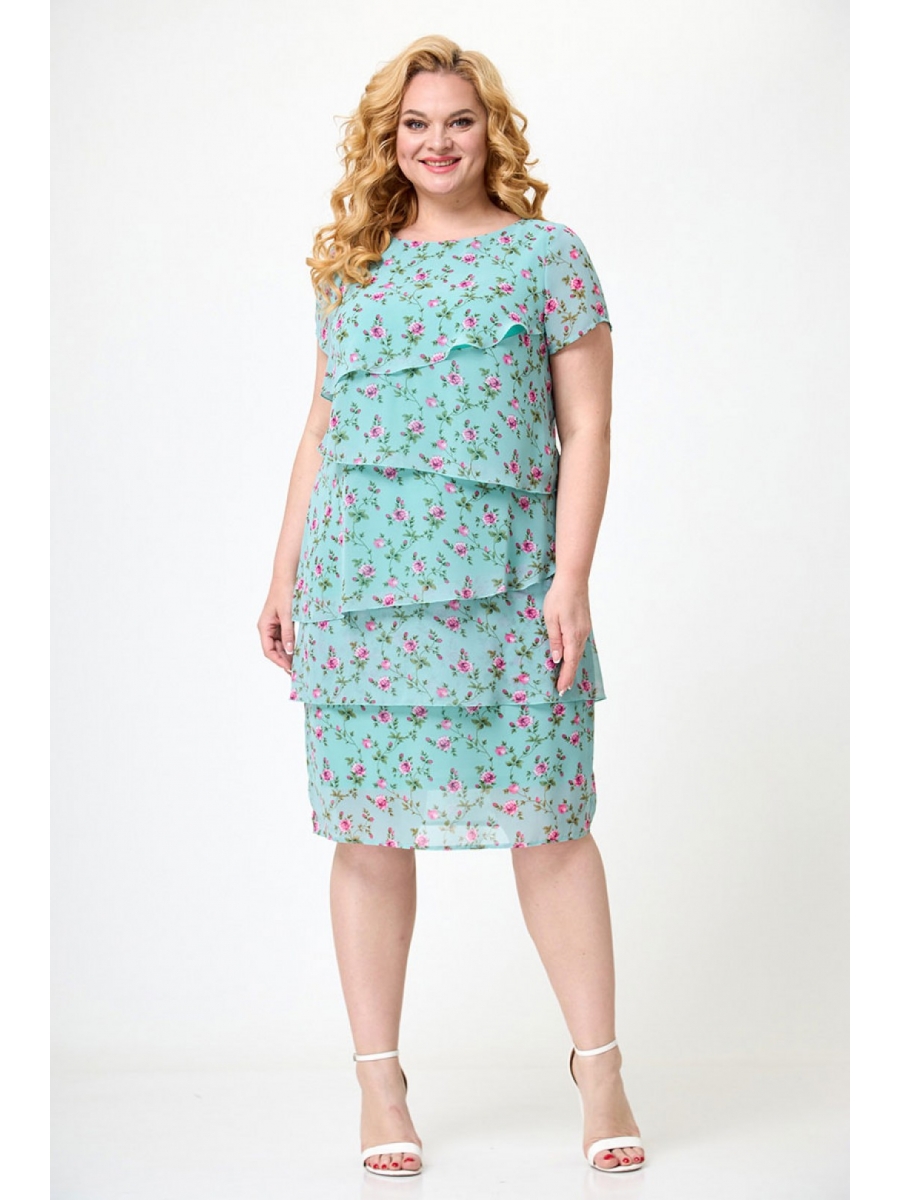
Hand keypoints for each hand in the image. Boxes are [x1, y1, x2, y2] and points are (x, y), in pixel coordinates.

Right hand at [258, 584, 295, 673]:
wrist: (287, 575)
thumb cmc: (285, 592)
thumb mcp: (287, 614)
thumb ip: (288, 633)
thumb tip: (288, 651)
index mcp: (264, 626)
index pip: (268, 650)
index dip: (278, 661)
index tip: (290, 669)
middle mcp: (267, 627)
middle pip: (274, 649)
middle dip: (284, 660)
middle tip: (297, 669)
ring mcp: (274, 624)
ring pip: (280, 644)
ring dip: (288, 653)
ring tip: (299, 663)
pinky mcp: (282, 621)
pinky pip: (285, 637)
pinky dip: (291, 644)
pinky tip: (299, 650)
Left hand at [542, 577, 592, 694]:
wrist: (574, 580)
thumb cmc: (559, 598)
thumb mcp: (551, 619)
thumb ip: (554, 640)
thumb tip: (556, 659)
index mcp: (572, 636)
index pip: (570, 663)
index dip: (565, 677)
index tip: (561, 689)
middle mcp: (581, 635)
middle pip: (576, 660)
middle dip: (569, 675)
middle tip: (563, 689)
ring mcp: (585, 630)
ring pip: (578, 653)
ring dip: (572, 666)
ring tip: (566, 678)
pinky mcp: (585, 625)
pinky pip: (580, 645)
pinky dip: (575, 655)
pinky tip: (571, 658)